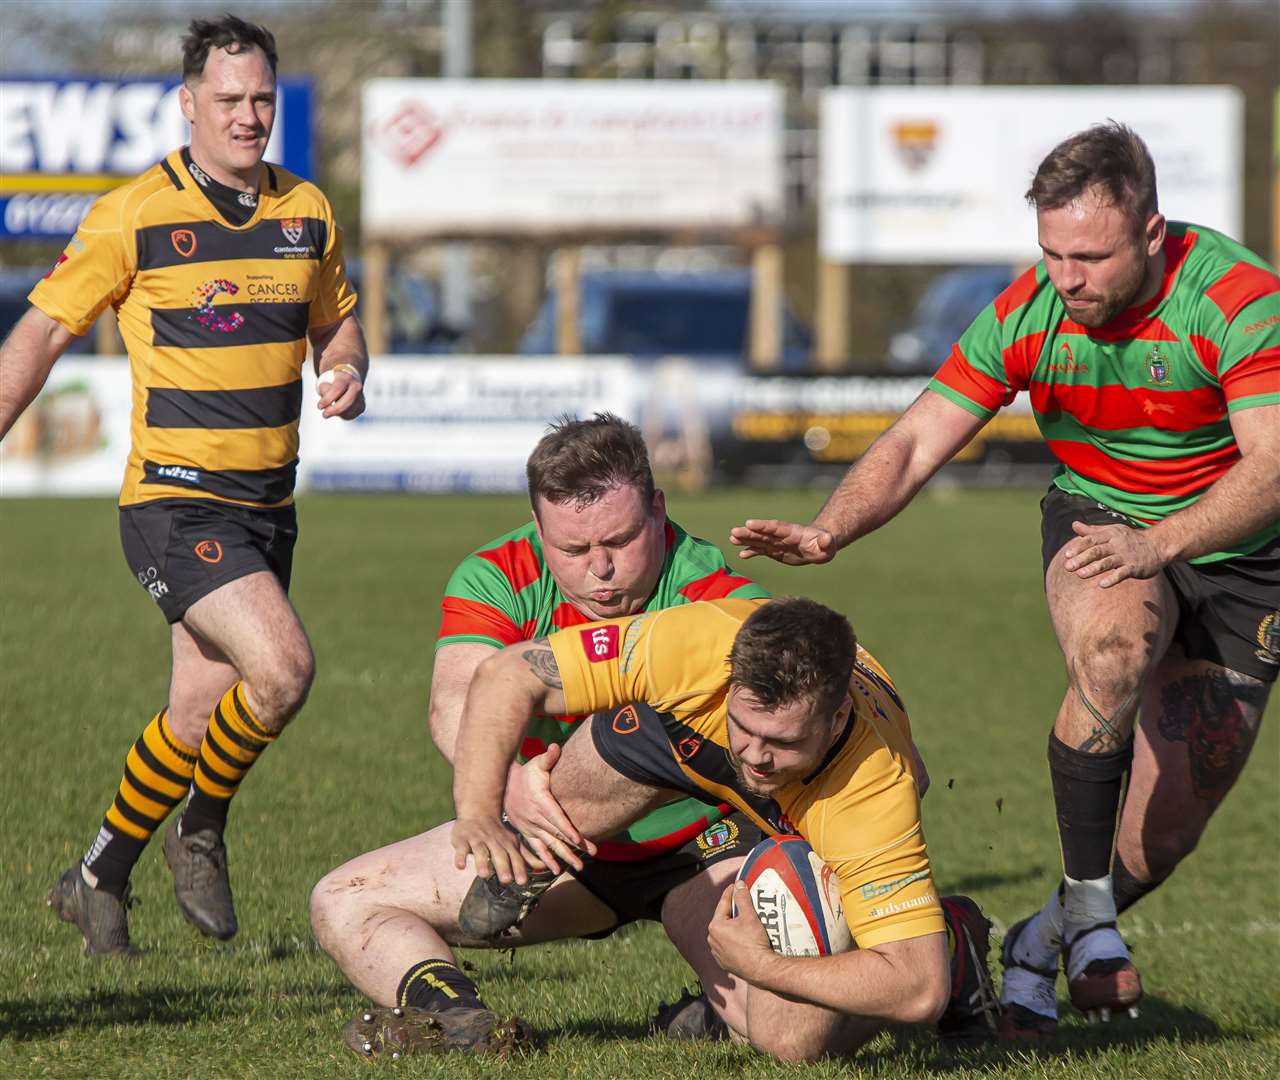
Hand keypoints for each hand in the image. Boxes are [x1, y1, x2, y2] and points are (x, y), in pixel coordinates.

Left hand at [316, 370, 365, 419]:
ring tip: (329, 411)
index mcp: (346, 377)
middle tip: (324, 414)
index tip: (319, 406)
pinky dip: (342, 415)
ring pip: (350, 410)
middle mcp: (356, 386)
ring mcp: (361, 397)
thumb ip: (324, 389)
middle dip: (335, 410)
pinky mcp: (361, 406)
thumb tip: (326, 398)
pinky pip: (351, 415)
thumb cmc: (332, 383)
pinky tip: (337, 411)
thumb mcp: (325, 382)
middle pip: (348, 401)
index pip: (337, 389)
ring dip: (338, 413)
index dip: (327, 399)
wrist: (347, 382)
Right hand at [451, 815, 529, 884]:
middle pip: (499, 855)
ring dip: (482, 863)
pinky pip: (461, 849)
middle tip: (506, 880)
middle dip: (503, 867)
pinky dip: (460, 857)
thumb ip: (526, 856)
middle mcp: (493, 841)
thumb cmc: (498, 833)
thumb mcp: (513, 842)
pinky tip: (461, 866)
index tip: (523, 882)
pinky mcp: (462, 839)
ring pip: (480, 852)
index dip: (519, 869)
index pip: (515, 857)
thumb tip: (545, 867)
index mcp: (507, 843)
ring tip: (484, 874)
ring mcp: (477, 840)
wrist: (478, 811)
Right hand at [504, 745, 596, 873]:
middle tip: (588, 858)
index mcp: (541, 803)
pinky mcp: (527, 833)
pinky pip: (537, 849)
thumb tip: (556, 746)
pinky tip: (555, 870)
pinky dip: (546, 860)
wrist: (504, 787)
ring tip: (576, 867)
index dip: (568, 830)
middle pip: (557, 835)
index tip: (580, 840)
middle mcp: (536, 819)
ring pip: (549, 845)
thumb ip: (548, 758)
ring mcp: (531, 828)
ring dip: (562, 857)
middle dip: (573, 847)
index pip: (557, 819)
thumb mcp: (535, 764)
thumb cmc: (525, 775)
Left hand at [707, 881, 778, 984]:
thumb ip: (742, 898)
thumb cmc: (754, 943)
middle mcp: (712, 939)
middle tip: (743, 904)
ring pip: (725, 934)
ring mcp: (717, 953)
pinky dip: (734, 941)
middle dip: (732, 911)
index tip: (736, 885)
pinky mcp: (724, 962)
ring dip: (733, 927)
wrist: (761, 969)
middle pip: (723, 919)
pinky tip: (743, 939)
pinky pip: (727, 946)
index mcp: (716, 926)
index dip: (731, 892)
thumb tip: (738, 885)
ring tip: (744, 922)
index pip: (723, 903)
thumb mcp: (750, 916)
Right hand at [729, 519, 835, 564]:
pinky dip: (752, 552)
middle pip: (763, 533)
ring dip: (746, 539)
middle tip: (733, 532)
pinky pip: (761, 550)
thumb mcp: (828, 545)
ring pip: (759, 540)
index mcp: (792, 532)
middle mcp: (781, 536)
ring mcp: (776, 542)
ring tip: (732, 538)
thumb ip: (826, 542)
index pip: (775, 527)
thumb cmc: (825, 546)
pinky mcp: (774, 550)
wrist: (819, 547)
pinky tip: (742, 554)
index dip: (763, 526)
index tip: (749, 523)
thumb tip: (826, 539)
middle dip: (749, 532)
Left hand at [1062, 521, 1167, 587]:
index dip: (1078, 547)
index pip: (1091, 540)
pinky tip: (1101, 585)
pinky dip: (1112, 578)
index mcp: (1110, 534)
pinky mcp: (1135, 567)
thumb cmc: (1129, 539)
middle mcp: (1117, 544)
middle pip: (1097, 551)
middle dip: (1081, 559)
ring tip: (1080, 575)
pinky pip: (1122, 573)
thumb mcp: (1111, 531)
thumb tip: (1073, 525)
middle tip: (1067, 567)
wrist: (1158, 545)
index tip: (1066, 555)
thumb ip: (1092, 531)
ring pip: (1108, 562)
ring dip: (1093, 568)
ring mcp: (1126, 556)